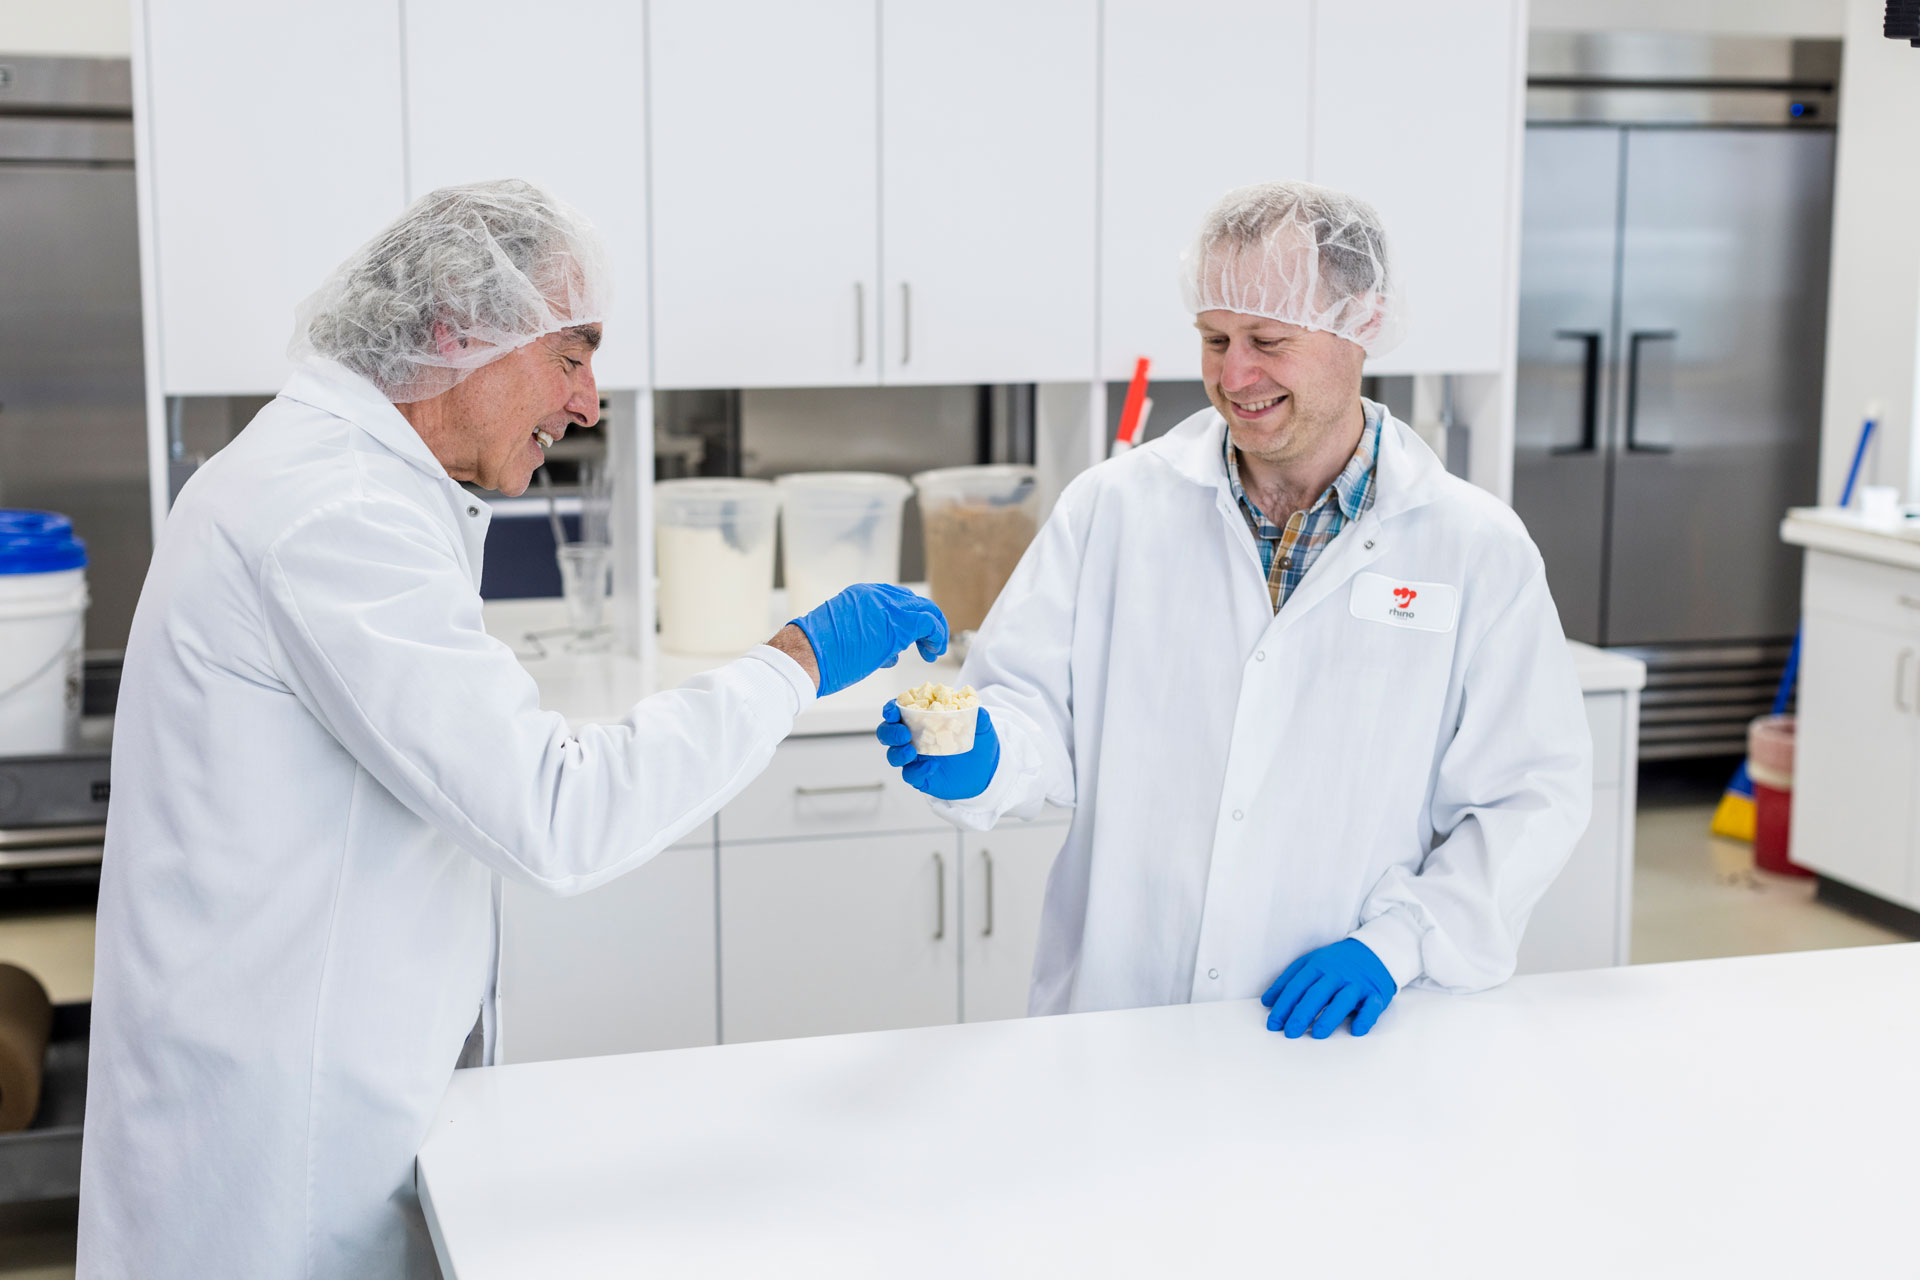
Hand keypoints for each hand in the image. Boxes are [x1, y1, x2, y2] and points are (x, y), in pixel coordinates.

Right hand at [792, 584, 947, 697]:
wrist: (806, 656)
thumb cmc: (819, 655)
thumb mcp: (849, 639)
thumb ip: (873, 640)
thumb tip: (893, 653)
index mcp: (862, 594)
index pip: (898, 600)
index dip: (911, 620)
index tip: (914, 640)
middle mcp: (877, 594)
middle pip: (914, 602)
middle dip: (927, 624)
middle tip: (929, 646)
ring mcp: (888, 606)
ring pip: (926, 609)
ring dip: (935, 631)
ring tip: (933, 651)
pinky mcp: (897, 623)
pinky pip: (929, 622)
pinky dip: (937, 636)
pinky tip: (933, 652)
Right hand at [876, 701, 998, 800]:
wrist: (985, 770)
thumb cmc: (977, 742)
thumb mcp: (981, 729)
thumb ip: (979, 718)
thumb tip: (979, 710)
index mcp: (921, 719)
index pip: (898, 711)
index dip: (890, 709)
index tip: (893, 710)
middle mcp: (913, 738)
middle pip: (887, 733)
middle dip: (890, 732)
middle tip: (903, 734)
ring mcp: (914, 759)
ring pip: (893, 755)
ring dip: (898, 753)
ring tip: (911, 752)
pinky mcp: (920, 777)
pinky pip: (910, 775)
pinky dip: (916, 771)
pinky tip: (931, 767)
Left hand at [1261, 939, 1394, 1038]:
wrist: (1374, 951)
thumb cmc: (1336, 962)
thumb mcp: (1310, 964)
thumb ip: (1288, 981)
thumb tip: (1267, 1001)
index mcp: (1318, 965)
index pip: (1297, 986)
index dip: (1284, 1005)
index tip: (1273, 1023)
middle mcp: (1337, 974)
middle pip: (1317, 994)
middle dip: (1302, 1013)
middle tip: (1290, 1032)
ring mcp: (1357, 984)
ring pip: (1343, 1000)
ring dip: (1330, 1017)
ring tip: (1317, 1034)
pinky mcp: (1375, 994)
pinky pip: (1371, 1007)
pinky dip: (1365, 1018)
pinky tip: (1356, 1031)